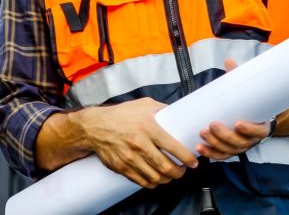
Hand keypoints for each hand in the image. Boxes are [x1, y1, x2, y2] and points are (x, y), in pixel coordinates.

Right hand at [81, 97, 198, 188]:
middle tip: (183, 170)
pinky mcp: (122, 168)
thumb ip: (163, 110)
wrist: (95, 127)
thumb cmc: (120, 115)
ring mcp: (130, 158)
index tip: (193, 161)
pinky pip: (142, 182)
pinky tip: (157, 178)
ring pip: (156, 177)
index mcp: (149, 128)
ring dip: (167, 179)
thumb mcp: (144, 105)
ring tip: (171, 175)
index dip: (187, 158)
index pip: (173, 148)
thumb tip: (179, 114)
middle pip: (166, 167)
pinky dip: (153, 183)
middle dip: (179, 172)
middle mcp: (140, 144)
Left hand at [196, 58, 271, 159]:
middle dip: (224, 135)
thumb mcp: (248, 91)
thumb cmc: (250, 104)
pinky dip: (210, 153)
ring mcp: (240, 146)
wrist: (254, 118)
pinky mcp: (229, 150)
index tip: (238, 123)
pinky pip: (221, 155)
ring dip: (215, 144)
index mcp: (261, 126)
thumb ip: (238, 77)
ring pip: (229, 150)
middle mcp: (251, 139)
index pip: (259, 131)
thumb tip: (228, 60)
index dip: (249, 129)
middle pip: (240, 142)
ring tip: (202, 134)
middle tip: (212, 125)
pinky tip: (199, 148)